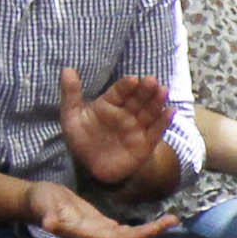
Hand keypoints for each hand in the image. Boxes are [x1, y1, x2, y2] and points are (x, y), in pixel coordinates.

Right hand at [23, 180, 171, 237]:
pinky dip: (141, 227)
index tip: (158, 228)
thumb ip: (47, 215)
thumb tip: (49, 224)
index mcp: (86, 236)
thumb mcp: (43, 205)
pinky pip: (124, 231)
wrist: (35, 202)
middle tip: (174, 220)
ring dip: (149, 231)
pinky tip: (155, 222)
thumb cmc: (39, 202)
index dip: (139, 236)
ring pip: (129, 236)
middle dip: (152, 233)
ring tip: (171, 220)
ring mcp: (99, 234)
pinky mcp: (100, 225)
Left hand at [57, 63, 174, 188]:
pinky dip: (164, 122)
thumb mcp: (71, 117)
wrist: (91, 167)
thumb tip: (66, 69)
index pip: (120, 91)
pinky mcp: (145, 143)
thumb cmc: (82, 139)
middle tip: (151, 81)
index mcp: (109, 104)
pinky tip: (170, 112)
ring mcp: (137, 127)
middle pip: (138, 99)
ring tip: (163, 91)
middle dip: (145, 90)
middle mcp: (126, 113)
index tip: (132, 79)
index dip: (126, 86)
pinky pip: (156, 131)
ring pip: (149, 112)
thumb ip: (71, 94)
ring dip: (157, 101)